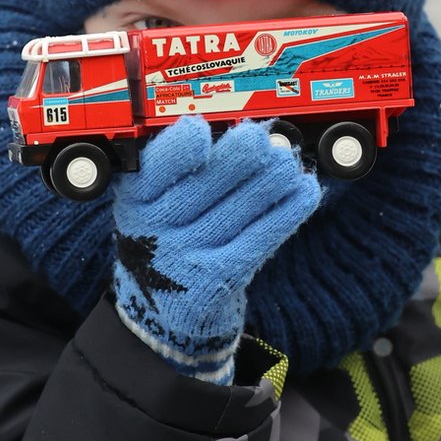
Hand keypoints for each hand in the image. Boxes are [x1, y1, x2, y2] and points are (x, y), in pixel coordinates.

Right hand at [111, 116, 320, 382]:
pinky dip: (286, 213)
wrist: (167, 312)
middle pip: (203, 187)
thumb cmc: (171, 237)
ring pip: (237, 211)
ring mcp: (185, 259)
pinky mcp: (217, 282)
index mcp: (135, 199)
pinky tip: (305, 192)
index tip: (200, 128)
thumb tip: (248, 135)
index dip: (177, 150)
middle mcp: (153, 231)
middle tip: (263, 140)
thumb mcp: (158, 202)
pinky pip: (259, 241)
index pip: (153, 170)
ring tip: (288, 162)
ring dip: (271, 181)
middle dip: (239, 158)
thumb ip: (189, 170)